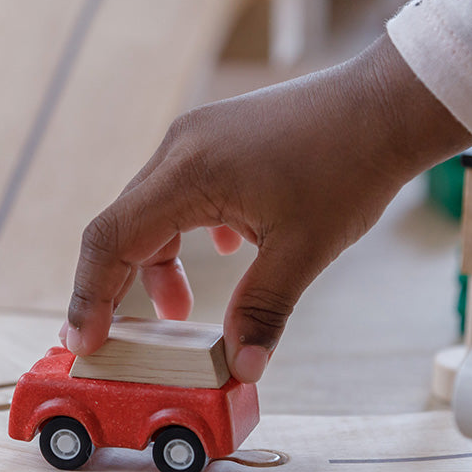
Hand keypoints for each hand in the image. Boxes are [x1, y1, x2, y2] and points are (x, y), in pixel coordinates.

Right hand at [65, 35, 470, 382]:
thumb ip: (263, 310)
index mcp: (188, 173)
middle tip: (125, 337)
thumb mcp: (305, 250)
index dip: (89, 294)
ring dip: (159, 262)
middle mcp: (180, 148)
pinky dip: (186, 232)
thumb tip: (241, 367)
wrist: (386, 103)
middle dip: (121, 286)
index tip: (84, 339)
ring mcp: (197, 137)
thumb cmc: (349, 165)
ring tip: (183, 308)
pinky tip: (226, 252)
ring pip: (153, 209)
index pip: (110, 238)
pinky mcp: (218, 137)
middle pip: (124, 225)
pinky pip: (181, 191)